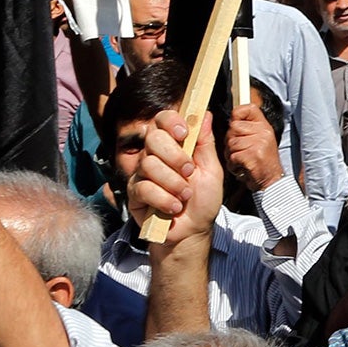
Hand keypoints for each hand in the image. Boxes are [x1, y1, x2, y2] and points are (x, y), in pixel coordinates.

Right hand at [131, 109, 221, 245]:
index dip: (170, 121)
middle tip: (189, 172)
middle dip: (175, 156)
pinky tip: (173, 208)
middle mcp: (155, 156)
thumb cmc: (203, 201)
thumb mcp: (212, 171)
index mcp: (174, 146)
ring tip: (184, 195)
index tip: (184, 133)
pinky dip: (163, 199)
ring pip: (149, 164)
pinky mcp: (134, 193)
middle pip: (153, 138)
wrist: (193, 232)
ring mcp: (142, 174)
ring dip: (173, 182)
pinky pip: (144, 188)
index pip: (162, 120)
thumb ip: (206, 144)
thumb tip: (206, 114)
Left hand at [223, 102, 286, 191]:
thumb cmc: (262, 161)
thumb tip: (231, 120)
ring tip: (241, 160)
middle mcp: (263, 132)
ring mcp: (259, 143)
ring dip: (231, 154)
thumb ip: (248, 128)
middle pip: (233, 127)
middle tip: (239, 150)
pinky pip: (233, 156)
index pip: (248, 108)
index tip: (235, 123)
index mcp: (264, 126)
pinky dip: (233, 164)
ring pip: (231, 143)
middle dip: (230, 140)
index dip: (237, 114)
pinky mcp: (253, 156)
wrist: (272, 180)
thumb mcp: (260, 139)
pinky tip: (241, 167)